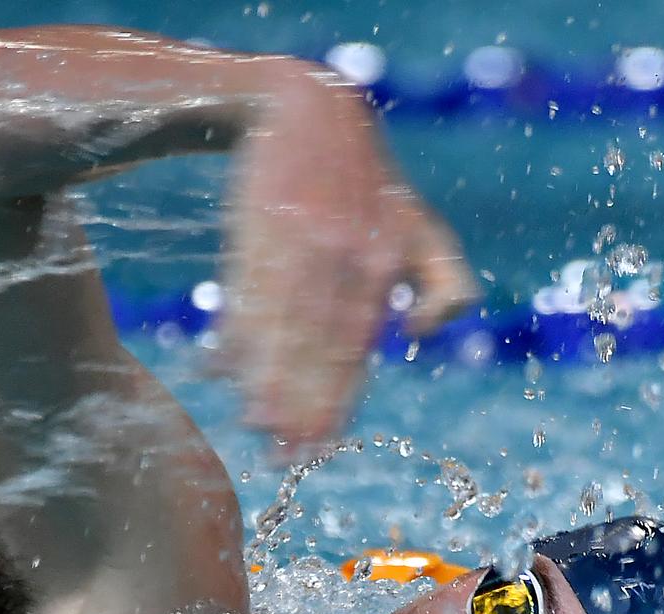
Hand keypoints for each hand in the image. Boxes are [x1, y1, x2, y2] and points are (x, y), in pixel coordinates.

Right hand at [219, 76, 477, 445]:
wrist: (308, 108)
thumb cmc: (368, 182)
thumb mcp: (422, 225)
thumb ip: (443, 282)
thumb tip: (415, 342)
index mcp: (384, 265)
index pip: (357, 347)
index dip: (337, 398)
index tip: (319, 445)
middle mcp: (345, 257)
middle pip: (318, 344)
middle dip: (300, 403)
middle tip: (281, 455)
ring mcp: (301, 241)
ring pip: (283, 322)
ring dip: (266, 377)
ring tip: (254, 424)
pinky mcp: (260, 227)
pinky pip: (248, 289)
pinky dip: (235, 330)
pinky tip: (220, 367)